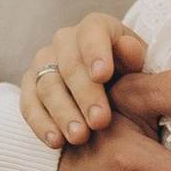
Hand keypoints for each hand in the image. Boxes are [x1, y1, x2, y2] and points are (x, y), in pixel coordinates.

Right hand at [21, 14, 138, 148]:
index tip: (102, 76)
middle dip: (84, 94)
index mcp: (97, 28)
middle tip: (99, 121)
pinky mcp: (30, 86)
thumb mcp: (141, 69)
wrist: (111, 97)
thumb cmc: (131, 80)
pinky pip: (29, 104)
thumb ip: (136, 58)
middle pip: (69, 63)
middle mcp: (66, 41)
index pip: (92, 31)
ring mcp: (44, 63)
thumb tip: (127, 47)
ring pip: (47, 85)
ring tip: (79, 137)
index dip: (95, 52)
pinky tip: (56, 142)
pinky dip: (42, 124)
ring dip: (63, 113)